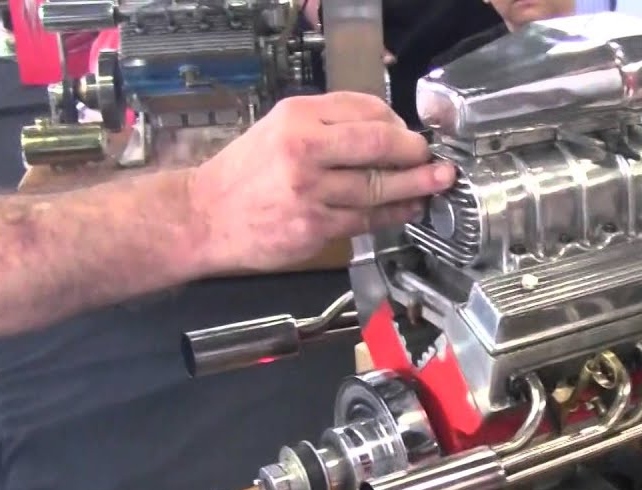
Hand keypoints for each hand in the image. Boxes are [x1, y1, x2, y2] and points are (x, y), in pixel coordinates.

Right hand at [188, 92, 454, 272]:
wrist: (205, 217)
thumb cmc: (245, 174)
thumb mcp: (279, 128)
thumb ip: (329, 125)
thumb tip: (388, 129)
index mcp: (298, 117)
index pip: (367, 110)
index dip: (399, 122)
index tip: (412, 133)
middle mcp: (304, 149)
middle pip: (381, 144)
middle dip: (416, 152)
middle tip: (436, 159)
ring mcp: (311, 191)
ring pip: (380, 186)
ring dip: (416, 186)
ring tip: (436, 183)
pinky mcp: (315, 227)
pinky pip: (368, 219)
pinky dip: (395, 214)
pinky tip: (408, 209)